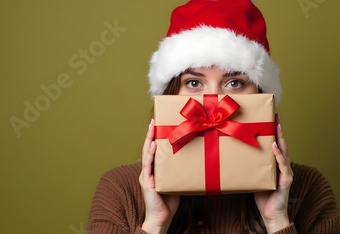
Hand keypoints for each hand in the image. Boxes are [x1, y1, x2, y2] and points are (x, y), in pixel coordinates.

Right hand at [139, 119, 179, 233]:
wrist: (161, 218)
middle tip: (154, 120)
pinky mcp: (146, 181)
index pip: (154, 150)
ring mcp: (146, 175)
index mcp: (154, 170)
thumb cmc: (169, 202)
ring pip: (147, 153)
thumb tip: (193, 159)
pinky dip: (151, 154)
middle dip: (150, 133)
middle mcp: (148, 170)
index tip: (158, 125)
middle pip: (148, 148)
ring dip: (149, 139)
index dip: (155, 137)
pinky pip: (148, 165)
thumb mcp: (176, 182)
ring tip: (152, 127)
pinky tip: (154, 145)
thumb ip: (179, 170)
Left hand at [254, 115, 293, 232]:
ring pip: (284, 151)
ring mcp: (286, 172)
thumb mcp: (253, 177)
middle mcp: (282, 165)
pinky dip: (279, 155)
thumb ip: (250, 165)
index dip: (274, 131)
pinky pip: (283, 165)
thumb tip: (235, 153)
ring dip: (280, 137)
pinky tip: (275, 146)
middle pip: (281, 143)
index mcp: (275, 164)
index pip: (275, 143)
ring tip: (277, 125)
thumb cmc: (262, 196)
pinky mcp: (286, 180)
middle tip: (275, 114)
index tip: (270, 117)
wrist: (270, 214)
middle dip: (279, 128)